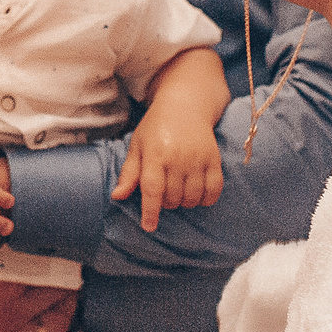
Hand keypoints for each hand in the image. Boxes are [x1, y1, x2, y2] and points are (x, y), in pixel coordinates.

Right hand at [0, 213, 84, 331]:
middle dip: (72, 287)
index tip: (77, 259)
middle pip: (59, 301)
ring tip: (73, 299)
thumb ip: (5, 237)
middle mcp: (5, 317)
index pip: (56, 276)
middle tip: (78, 276)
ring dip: (69, 312)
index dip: (71, 265)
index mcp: (2, 285)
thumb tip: (39, 215)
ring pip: (54, 327)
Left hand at [112, 110, 224, 231]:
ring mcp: (198, 159)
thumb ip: (129, 173)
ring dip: (184, 203)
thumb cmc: (156, 127)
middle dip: (166, 203)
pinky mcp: (214, 160)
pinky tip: (197, 195)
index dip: (150, 211)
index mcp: (155, 154)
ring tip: (178, 192)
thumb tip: (117, 197)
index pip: (152, 189)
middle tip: (163, 193)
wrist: (185, 105)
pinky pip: (213, 191)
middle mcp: (178, 157)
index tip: (148, 226)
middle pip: (172, 198)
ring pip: (192, 198)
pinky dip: (205, 199)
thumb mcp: (137, 145)